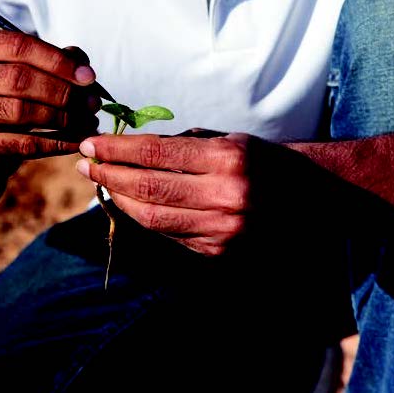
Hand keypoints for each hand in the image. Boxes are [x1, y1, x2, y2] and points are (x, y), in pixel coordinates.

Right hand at [0, 28, 100, 171]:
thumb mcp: (16, 65)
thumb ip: (49, 59)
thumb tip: (83, 67)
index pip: (19, 46)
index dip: (58, 61)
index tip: (88, 76)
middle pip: (20, 79)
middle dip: (64, 91)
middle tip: (92, 102)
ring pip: (21, 112)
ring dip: (64, 118)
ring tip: (87, 120)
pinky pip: (22, 144)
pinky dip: (55, 143)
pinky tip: (75, 140)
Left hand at [76, 132, 251, 255]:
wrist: (309, 199)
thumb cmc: (261, 159)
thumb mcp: (225, 139)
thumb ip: (179, 145)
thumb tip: (126, 149)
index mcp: (226, 159)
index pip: (155, 153)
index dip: (116, 149)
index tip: (91, 144)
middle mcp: (224, 197)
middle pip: (147, 189)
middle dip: (108, 176)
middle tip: (85, 164)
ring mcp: (222, 231)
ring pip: (152, 218)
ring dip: (119, 200)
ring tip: (102, 184)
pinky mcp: (220, 253)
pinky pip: (170, 235)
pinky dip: (146, 218)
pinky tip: (131, 203)